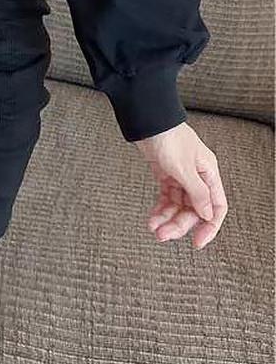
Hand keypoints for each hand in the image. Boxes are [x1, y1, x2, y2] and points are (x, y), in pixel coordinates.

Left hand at [134, 121, 227, 248]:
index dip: (209, 226)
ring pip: (178, 205)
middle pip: (194, 209)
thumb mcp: (184, 167)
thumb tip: (207, 214)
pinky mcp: (165, 174)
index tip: (198, 242)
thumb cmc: (168, 137)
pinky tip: (152, 218)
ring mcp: (181, 176)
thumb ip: (197, 192)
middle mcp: (197, 177)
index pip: (216, 207)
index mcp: (209, 174)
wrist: (147, 120)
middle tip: (163, 235)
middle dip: (179, 224)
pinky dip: (159, 208)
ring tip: (153, 229)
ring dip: (167, 219)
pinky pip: (166, 197)